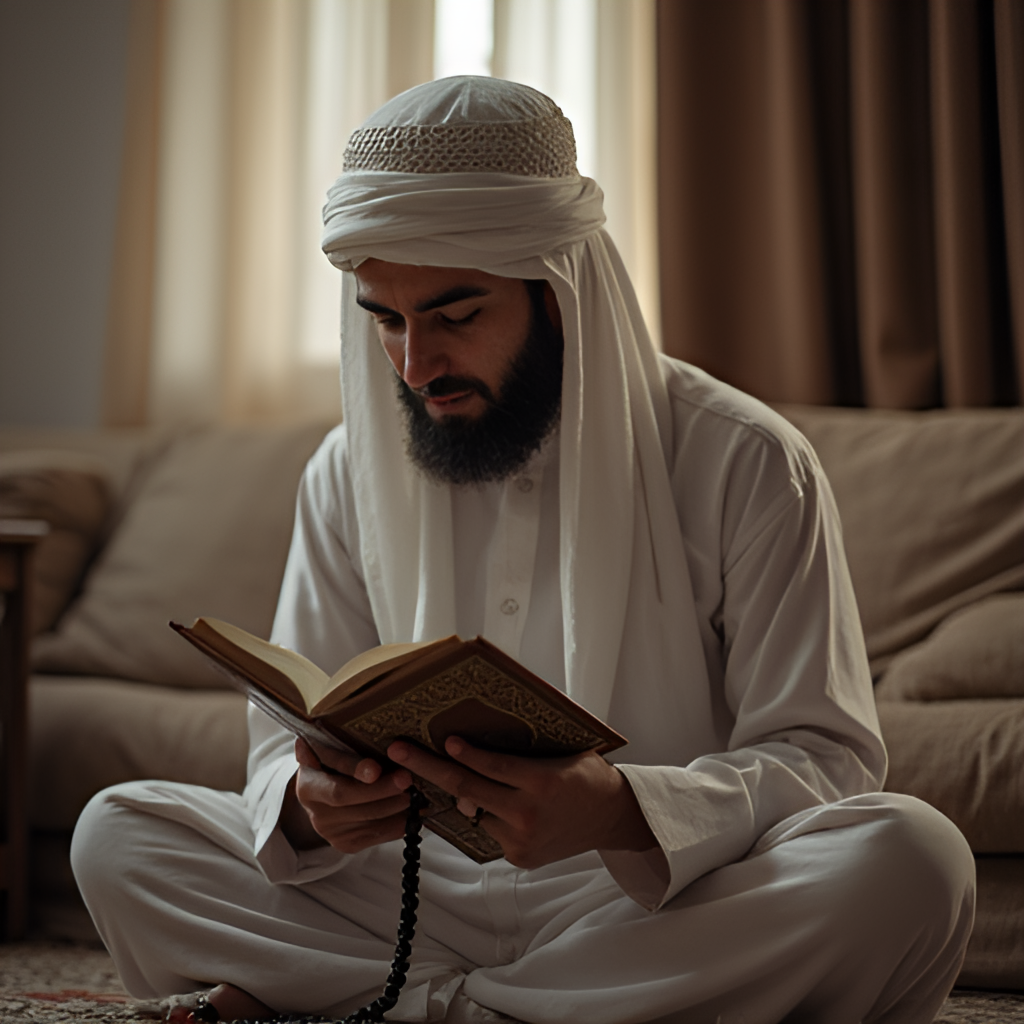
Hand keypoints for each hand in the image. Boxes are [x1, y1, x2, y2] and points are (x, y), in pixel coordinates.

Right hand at [280, 736, 413, 852]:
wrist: (327, 795)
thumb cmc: (332, 763)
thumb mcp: (325, 750)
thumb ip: (325, 744)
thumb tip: (312, 733)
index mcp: (307, 785)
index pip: (332, 782)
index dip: (354, 773)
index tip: (376, 768)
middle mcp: (315, 812)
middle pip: (353, 803)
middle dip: (384, 790)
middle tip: (408, 778)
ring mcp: (331, 832)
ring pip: (371, 819)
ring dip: (398, 806)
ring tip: (418, 791)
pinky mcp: (347, 844)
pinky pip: (378, 835)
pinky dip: (400, 822)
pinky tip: (416, 810)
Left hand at [387, 737, 656, 868]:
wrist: (612, 818)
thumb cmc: (586, 774)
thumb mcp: (565, 751)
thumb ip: (524, 748)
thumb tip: (478, 729)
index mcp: (542, 783)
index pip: (495, 767)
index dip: (467, 754)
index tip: (443, 740)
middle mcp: (528, 814)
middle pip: (467, 789)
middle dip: (426, 767)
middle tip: (397, 750)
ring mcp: (520, 840)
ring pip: (474, 810)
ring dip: (461, 792)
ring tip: (443, 771)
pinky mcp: (518, 856)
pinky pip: (488, 828)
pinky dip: (486, 812)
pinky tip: (496, 801)